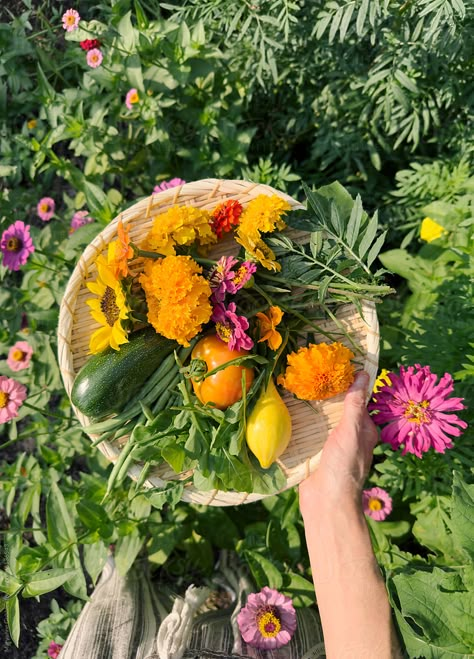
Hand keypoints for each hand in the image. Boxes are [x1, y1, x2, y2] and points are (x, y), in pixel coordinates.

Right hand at [299, 371, 377, 511]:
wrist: (326, 503)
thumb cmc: (343, 467)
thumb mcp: (351, 431)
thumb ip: (356, 405)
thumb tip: (364, 375)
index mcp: (364, 431)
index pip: (359, 400)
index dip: (350, 383)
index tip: (335, 364)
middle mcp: (350, 437)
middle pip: (339, 409)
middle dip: (328, 393)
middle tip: (311, 372)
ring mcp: (332, 446)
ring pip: (323, 420)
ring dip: (313, 408)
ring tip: (298, 386)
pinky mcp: (316, 453)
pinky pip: (310, 433)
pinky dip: (303, 422)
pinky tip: (290, 410)